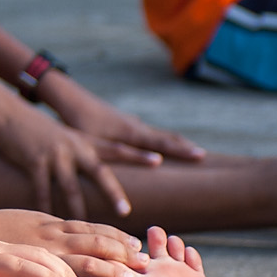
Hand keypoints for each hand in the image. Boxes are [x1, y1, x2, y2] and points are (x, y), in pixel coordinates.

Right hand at [0, 100, 130, 219]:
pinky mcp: (35, 162)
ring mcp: (55, 155)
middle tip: (126, 212)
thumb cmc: (41, 130)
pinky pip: (42, 188)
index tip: (158, 161)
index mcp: (86, 142)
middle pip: (99, 172)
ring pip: (71, 186)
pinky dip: (45, 205)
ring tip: (87, 226)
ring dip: (79, 208)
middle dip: (113, 192)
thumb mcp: (68, 137)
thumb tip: (98, 167)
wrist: (12, 115)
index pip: (117, 149)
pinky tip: (47, 219)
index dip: (137, 155)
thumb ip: (84, 152)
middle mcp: (75, 148)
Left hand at [0, 209, 147, 276]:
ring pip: (90, 230)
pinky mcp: (44, 218)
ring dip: (115, 238)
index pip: (86, 266)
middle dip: (122, 254)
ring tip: (137, 246)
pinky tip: (110, 233)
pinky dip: (98, 228)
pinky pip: (78, 222)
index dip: (111, 272)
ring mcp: (49, 227)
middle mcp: (52, 241)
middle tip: (146, 264)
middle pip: (95, 245)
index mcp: (45, 260)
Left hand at [42, 74, 204, 164]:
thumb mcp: (94, 143)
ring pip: (158, 134)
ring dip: (173, 143)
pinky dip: (158, 141)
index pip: (163, 143)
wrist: (72, 99)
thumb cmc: (79, 123)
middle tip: (204, 157)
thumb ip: (109, 157)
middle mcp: (136, 126)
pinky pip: (147, 134)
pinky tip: (160, 147)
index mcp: (132, 132)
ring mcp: (132, 123)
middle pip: (166, 138)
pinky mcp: (125, 123)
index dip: (182, 150)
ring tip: (189, 152)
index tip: (201, 155)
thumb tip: (117, 178)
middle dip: (184, 147)